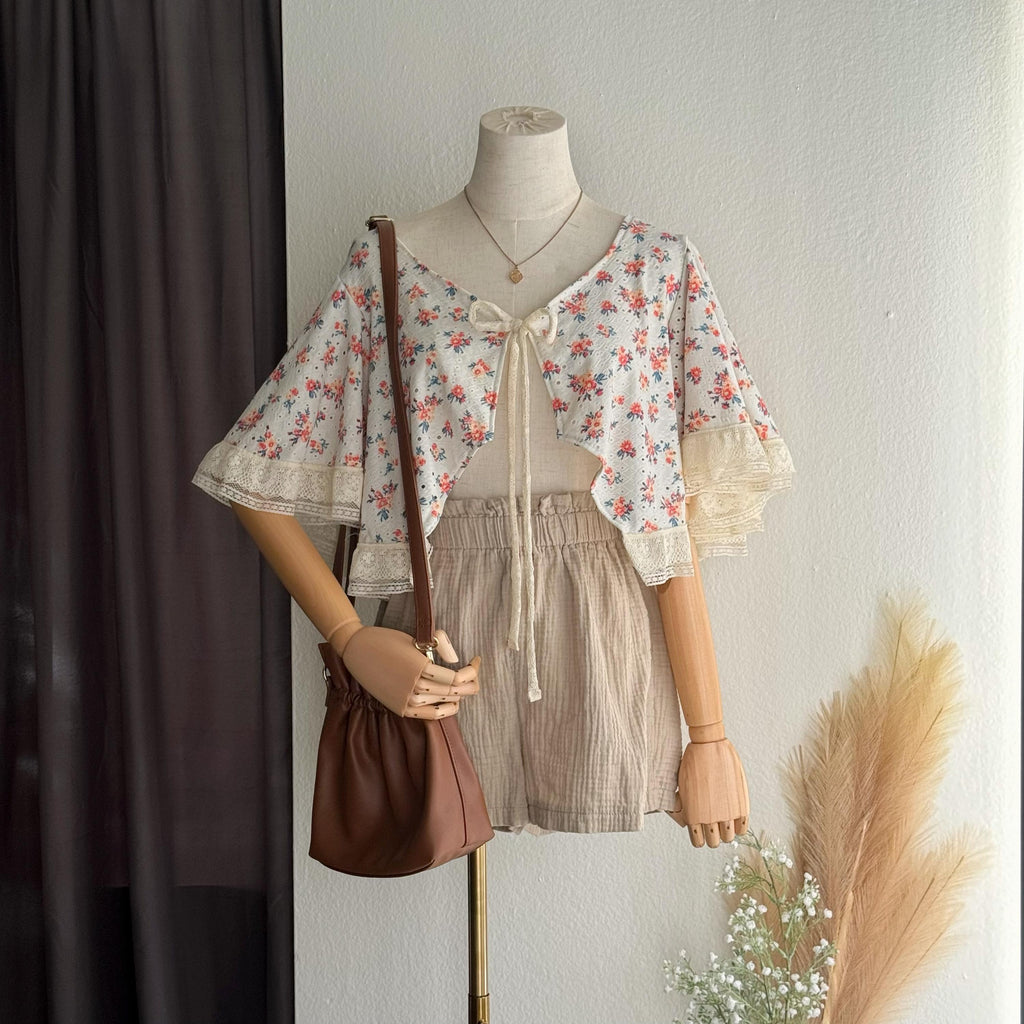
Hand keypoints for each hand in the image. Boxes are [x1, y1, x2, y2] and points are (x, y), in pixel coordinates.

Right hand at [341, 626, 480, 718]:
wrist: (357, 651)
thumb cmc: (386, 640)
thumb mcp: (416, 638)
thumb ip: (441, 646)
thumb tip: (457, 660)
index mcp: (421, 667)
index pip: (458, 678)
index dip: (473, 670)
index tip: (476, 660)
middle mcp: (416, 688)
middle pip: (455, 692)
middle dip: (471, 683)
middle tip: (473, 672)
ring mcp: (407, 701)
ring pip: (445, 704)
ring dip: (458, 694)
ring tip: (462, 683)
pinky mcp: (400, 709)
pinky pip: (430, 716)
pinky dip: (444, 710)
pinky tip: (451, 702)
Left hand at [667, 738, 749, 848]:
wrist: (708, 746)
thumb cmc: (691, 763)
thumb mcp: (681, 787)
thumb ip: (684, 806)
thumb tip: (685, 819)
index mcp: (692, 815)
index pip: (698, 842)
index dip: (700, 836)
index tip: (701, 829)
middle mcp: (709, 818)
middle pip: (714, 842)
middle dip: (713, 835)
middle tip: (713, 824)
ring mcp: (727, 813)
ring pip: (728, 838)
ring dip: (726, 831)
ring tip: (724, 819)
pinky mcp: (741, 805)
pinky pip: (742, 828)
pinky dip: (739, 826)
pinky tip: (734, 817)